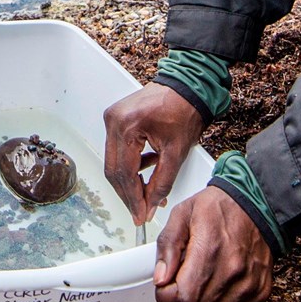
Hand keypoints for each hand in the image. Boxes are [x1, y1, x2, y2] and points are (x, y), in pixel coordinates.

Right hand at [103, 82, 204, 226]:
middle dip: (128, 193)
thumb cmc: (185, 110)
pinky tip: (147, 169)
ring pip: (113, 161)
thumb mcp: (176, 153)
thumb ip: (162, 183)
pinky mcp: (117, 118)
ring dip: (129, 180)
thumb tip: (151, 205)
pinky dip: (130, 164)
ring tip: (148, 191)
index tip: (140, 215)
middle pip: (113, 169)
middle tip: (141, 211)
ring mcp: (113, 117)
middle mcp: (114, 120)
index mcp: (127, 127)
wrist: (187, 86)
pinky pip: (117, 149)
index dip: (133, 198)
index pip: (124, 173)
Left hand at [153, 186, 272, 301]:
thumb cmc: (218, 208)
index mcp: (210, 248)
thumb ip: (168, 246)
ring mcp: (248, 284)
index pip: (182, 297)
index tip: (164, 285)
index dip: (165, 296)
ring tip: (197, 283)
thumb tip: (160, 278)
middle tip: (178, 282)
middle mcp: (233, 270)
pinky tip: (212, 291)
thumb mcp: (182, 214)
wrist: (256, 206)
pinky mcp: (260, 292)